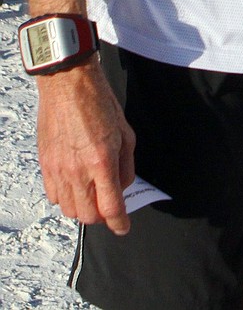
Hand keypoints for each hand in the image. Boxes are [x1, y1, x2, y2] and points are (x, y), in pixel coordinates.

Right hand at [36, 58, 135, 234]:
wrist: (69, 85)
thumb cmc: (99, 102)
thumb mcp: (126, 133)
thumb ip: (126, 165)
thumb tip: (122, 188)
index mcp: (102, 161)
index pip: (110, 207)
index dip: (119, 223)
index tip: (123, 227)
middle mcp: (78, 170)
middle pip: (88, 215)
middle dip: (102, 216)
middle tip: (109, 205)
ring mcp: (58, 169)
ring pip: (69, 209)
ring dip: (83, 208)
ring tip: (92, 193)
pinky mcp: (45, 165)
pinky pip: (54, 196)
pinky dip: (66, 197)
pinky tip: (76, 184)